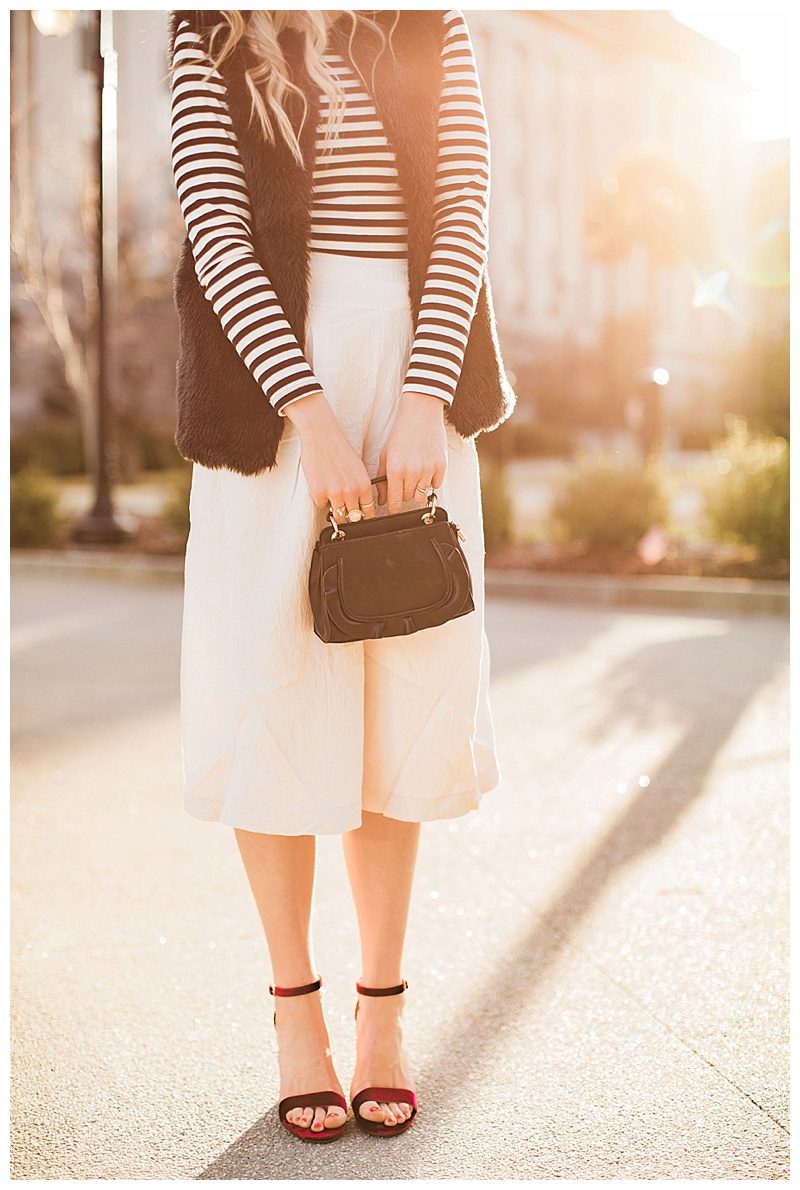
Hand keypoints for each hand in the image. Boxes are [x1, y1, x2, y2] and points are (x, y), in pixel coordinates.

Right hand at [283, 391, 377, 521]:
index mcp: (364, 485)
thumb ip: (360, 487)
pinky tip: (321, 485)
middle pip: (353, 518)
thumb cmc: (339, 448)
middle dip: (349, 515)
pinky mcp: (318, 492)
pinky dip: (320, 499)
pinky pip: (321, 506)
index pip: (368, 512)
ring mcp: (335, 493)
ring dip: (335, 510)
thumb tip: (360, 505)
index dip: (364, 516)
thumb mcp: (358, 469)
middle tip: (345, 508)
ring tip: (332, 496)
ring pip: (338, 516)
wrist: (321, 435)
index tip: (360, 517)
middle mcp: (351, 492)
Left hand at [375, 392, 447, 512]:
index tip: (392, 513)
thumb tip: (381, 500)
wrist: (421, 414)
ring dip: (417, 489)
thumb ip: (382, 479)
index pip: (394, 501)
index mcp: (396, 469)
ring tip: (414, 476)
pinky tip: (425, 469)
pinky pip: (436, 485)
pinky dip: (430, 481)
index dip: (393, 510)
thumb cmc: (401, 433)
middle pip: (408, 499)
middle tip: (403, 482)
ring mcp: (428, 469)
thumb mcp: (385, 454)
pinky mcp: (441, 466)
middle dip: (404, 494)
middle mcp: (412, 471)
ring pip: (422, 495)